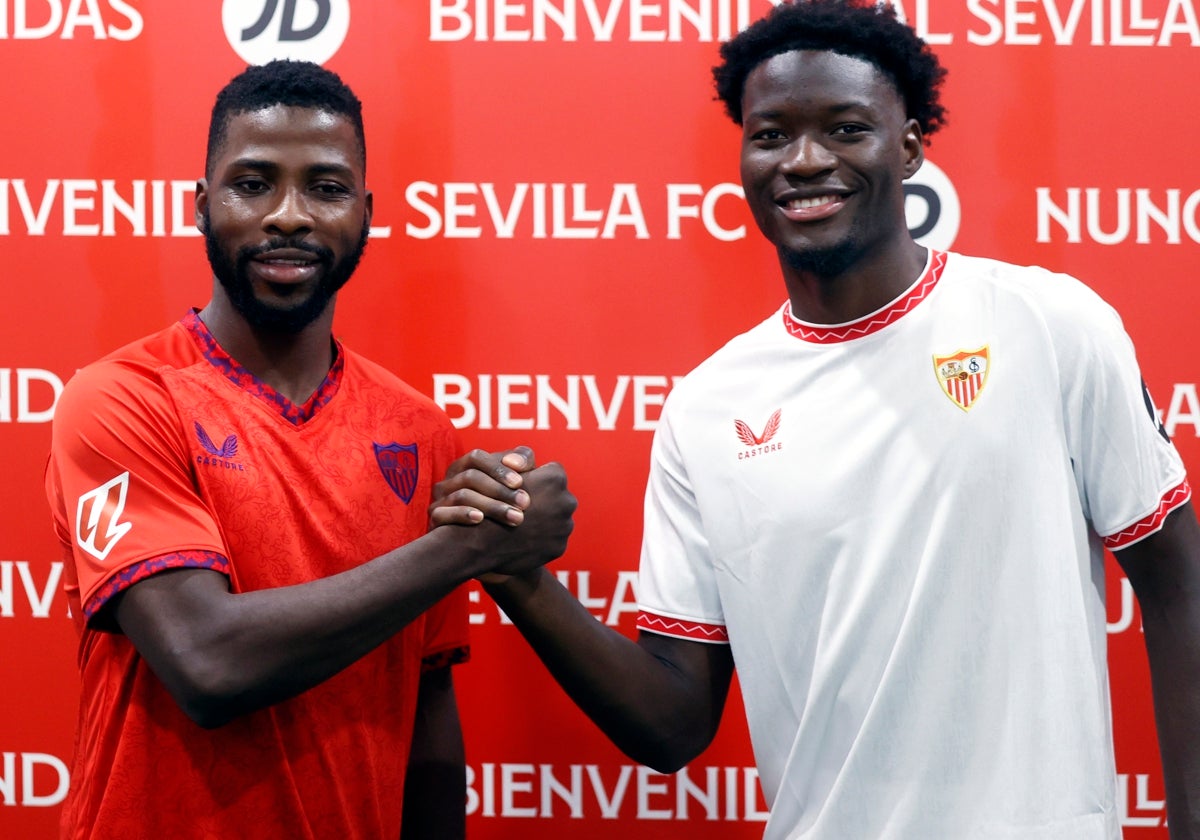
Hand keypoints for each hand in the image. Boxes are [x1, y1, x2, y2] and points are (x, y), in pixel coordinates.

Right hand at [430, 447, 535, 526]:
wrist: (491, 541)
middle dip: (500, 490)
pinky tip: (480, 519)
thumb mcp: (517, 479)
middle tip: (525, 503)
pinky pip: (442, 515)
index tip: (519, 482)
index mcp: (464, 466)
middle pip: (470, 477)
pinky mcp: (435, 521)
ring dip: (491, 506)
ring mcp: (439, 500)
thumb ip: (522, 461)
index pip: (476, 458)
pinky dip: (462, 515)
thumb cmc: (507, 501)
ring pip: (461, 496)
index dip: (497, 468)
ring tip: (515, 517)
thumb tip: (514, 463)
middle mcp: (449, 480)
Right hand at [474, 463, 575, 579]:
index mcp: (555, 478)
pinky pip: (552, 539)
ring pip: (557, 519)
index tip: (523, 487)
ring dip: (544, 521)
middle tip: (525, 506)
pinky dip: (541, 539)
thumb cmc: (487, 502)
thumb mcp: (501, 473)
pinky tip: (525, 539)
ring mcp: (565, 527)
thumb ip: (520, 462)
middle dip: (544, 500)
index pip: (551, 471)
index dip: (536, 478)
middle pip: (558, 496)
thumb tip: (523, 460)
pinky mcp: (559, 547)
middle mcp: (567, 501)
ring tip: (523, 524)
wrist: (480, 546)